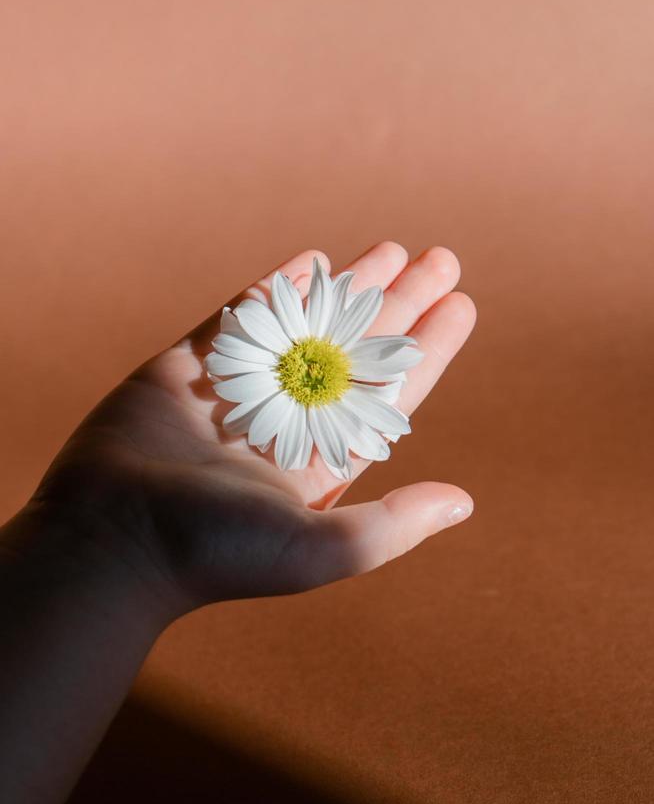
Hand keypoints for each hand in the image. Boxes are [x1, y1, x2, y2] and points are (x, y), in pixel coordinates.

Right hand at [29, 242, 475, 617]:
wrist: (111, 539)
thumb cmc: (218, 552)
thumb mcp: (324, 549)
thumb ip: (395, 525)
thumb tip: (463, 503)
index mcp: (320, 459)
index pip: (387, 394)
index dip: (427, 351)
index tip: (461, 306)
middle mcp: (285, 420)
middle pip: (357, 349)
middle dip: (399, 306)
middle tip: (443, 260)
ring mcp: (237, 388)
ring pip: (307, 324)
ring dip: (350, 286)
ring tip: (395, 251)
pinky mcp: (189, 364)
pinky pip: (243, 314)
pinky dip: (279, 284)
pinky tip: (316, 260)